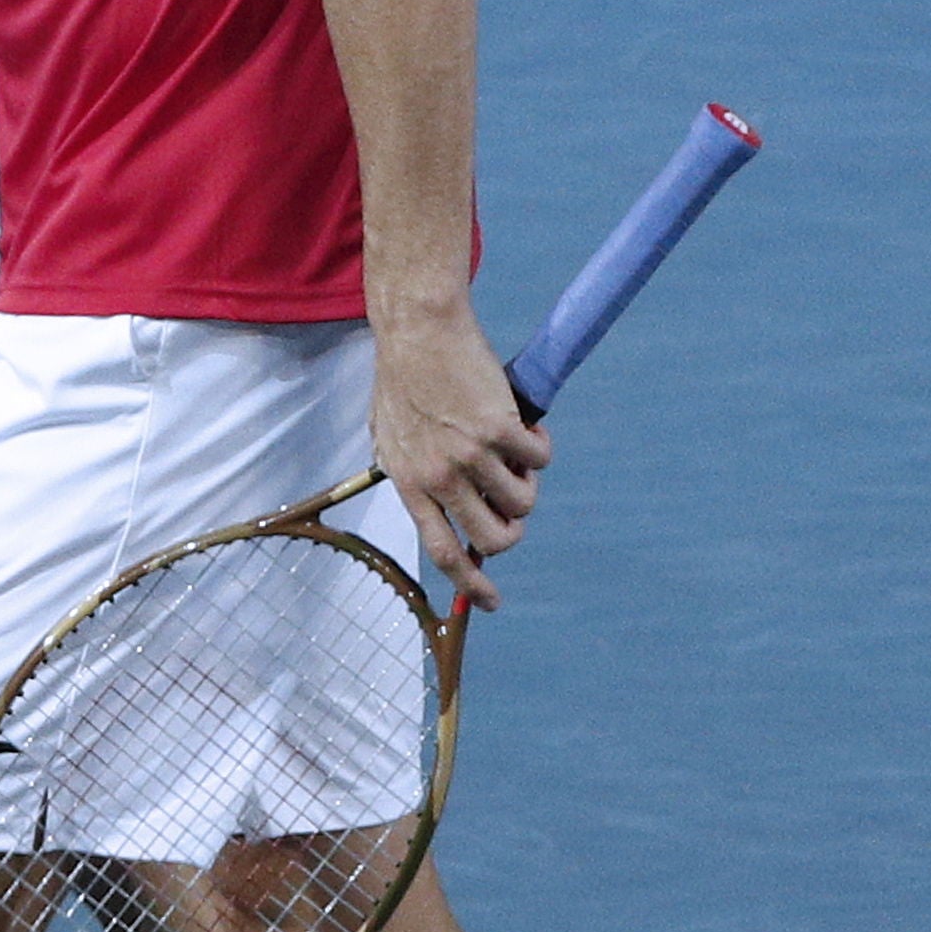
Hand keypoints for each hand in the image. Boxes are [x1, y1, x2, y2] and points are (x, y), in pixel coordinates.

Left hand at [368, 306, 550, 611]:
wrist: (418, 329)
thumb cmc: (402, 377)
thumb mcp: (389, 435)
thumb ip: (410, 472)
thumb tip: (434, 507)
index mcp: (409, 483)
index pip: (441, 552)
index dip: (470, 585)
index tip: (491, 602)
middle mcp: (439, 477)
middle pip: (494, 538)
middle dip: (514, 531)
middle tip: (514, 505)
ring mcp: (470, 455)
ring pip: (523, 501)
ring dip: (528, 483)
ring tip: (515, 452)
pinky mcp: (500, 429)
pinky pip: (540, 459)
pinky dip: (541, 447)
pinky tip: (528, 425)